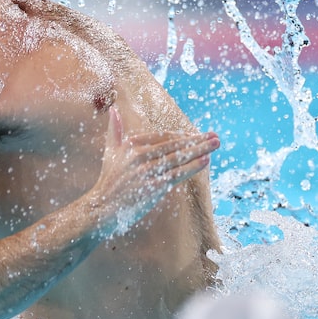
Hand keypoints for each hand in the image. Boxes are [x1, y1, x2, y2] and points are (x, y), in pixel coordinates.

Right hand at [91, 105, 218, 234]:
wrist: (101, 208)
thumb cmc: (108, 181)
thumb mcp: (110, 152)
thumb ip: (114, 130)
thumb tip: (113, 109)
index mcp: (132, 144)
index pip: (164, 136)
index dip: (183, 136)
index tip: (197, 135)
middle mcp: (140, 154)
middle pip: (175, 145)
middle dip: (197, 140)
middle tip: (215, 136)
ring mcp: (147, 170)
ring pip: (179, 157)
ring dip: (200, 150)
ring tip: (216, 144)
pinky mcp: (154, 186)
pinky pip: (178, 173)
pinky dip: (193, 166)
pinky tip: (205, 160)